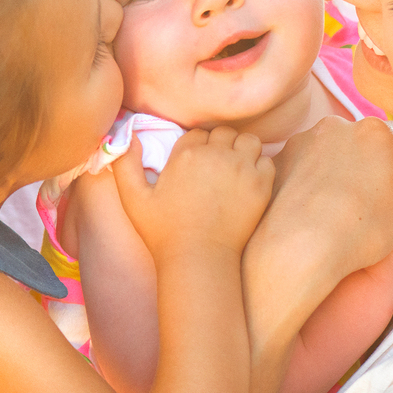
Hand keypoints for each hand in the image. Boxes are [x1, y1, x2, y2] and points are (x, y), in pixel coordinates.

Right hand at [111, 126, 274, 259]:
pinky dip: (259, 168)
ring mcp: (242, 168)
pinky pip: (266, 161)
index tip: (195, 165)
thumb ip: (126, 164)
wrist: (199, 259)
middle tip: (214, 169)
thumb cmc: (164, 232)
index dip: (196, 147)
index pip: (197, 133)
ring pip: (248, 141)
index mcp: (187, 154)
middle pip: (223, 133)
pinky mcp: (260, 185)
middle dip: (219, 146)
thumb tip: (130, 134)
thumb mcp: (133, 198)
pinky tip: (248, 183)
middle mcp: (217, 155)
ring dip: (242, 151)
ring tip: (234, 171)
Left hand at [260, 116, 392, 293]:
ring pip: (337, 150)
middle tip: (368, 203)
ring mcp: (306, 139)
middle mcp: (340, 124)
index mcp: (377, 130)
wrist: (297, 247)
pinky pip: (309, 162)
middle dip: (372, 163)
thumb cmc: (362, 226)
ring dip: (342, 168)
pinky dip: (314, 177)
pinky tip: (315, 205)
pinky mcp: (282, 157)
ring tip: (339, 207)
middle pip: (368, 141)